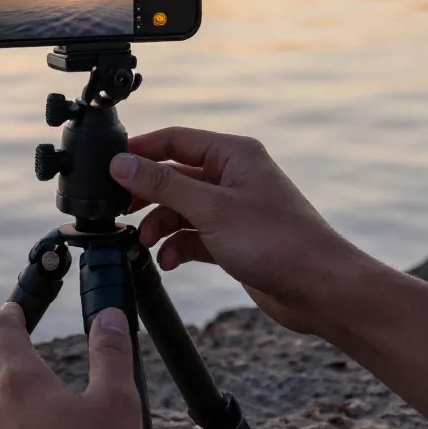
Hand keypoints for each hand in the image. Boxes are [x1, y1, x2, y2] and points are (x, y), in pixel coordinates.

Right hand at [109, 127, 379, 335]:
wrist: (320, 289)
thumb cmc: (277, 242)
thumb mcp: (210, 209)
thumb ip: (163, 184)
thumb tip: (122, 162)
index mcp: (233, 154)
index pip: (175, 139)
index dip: (140, 151)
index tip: (108, 167)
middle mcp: (233, 177)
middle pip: (174, 175)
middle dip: (146, 194)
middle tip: (119, 210)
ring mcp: (232, 209)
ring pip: (180, 208)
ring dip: (159, 224)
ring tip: (146, 242)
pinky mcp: (233, 239)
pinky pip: (193, 235)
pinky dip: (177, 246)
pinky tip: (168, 260)